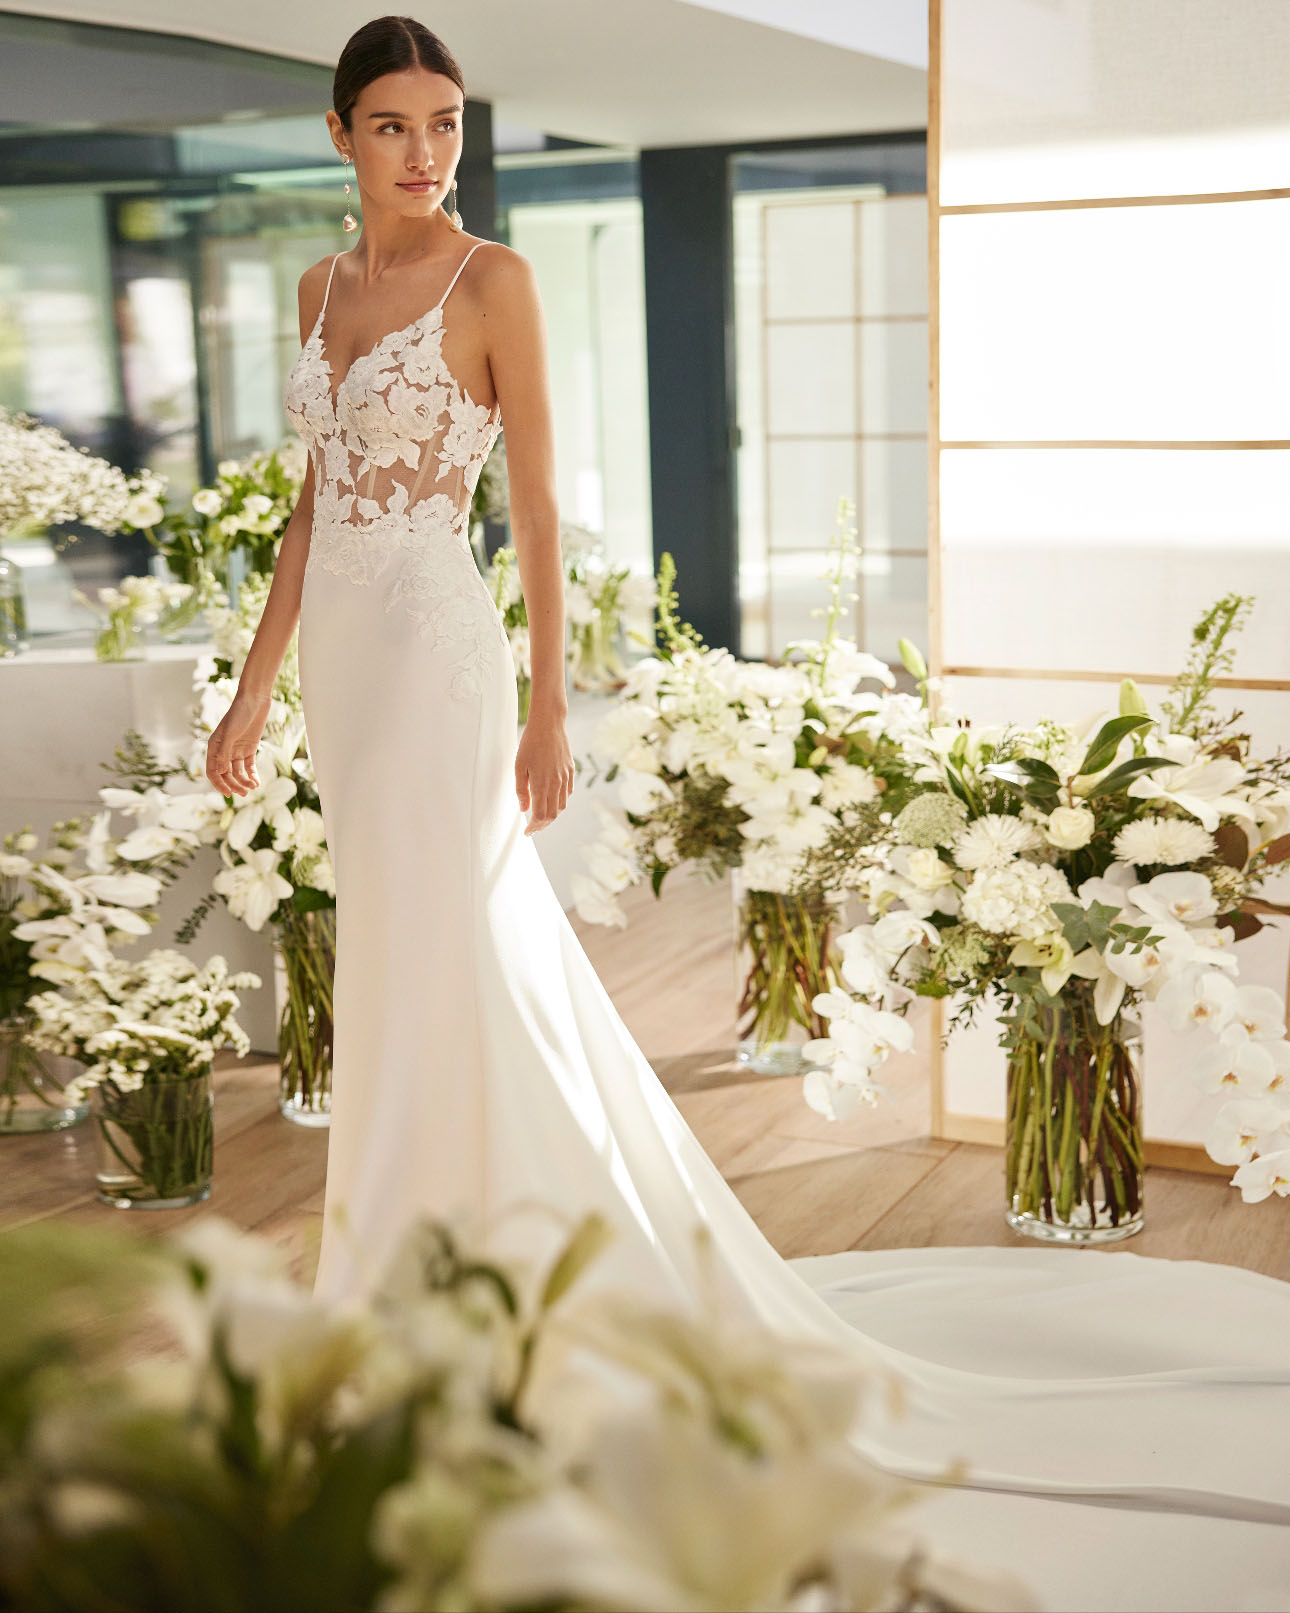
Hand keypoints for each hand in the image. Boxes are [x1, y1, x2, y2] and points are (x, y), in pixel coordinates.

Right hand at [206, 688, 272, 797]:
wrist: (254, 701)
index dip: (219, 784)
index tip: (228, 794)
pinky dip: (252, 775)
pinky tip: (257, 782)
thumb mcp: (230, 733)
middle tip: (245, 793)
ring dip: (244, 781)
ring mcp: (236, 750)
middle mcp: (223, 751)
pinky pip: (248, 766)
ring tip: (253, 787)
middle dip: (234, 785)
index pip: (212, 771)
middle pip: (226, 774)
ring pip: (238, 772)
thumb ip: (224, 752)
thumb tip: (220, 772)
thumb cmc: (239, 714)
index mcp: (214, 747)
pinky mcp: (249, 749)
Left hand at [515, 708, 573, 833]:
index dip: (534, 828)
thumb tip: (524, 809)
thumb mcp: (519, 766)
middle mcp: (556, 784)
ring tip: (541, 815)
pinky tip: (552, 800)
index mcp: (541, 784)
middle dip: (542, 825)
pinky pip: (567, 793)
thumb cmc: (530, 744)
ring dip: (552, 815)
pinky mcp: (571, 771)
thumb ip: (521, 790)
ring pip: (561, 806)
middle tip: (533, 828)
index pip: (540, 815)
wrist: (549, 725)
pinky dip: (560, 802)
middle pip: (552, 814)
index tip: (527, 832)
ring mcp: (565, 778)